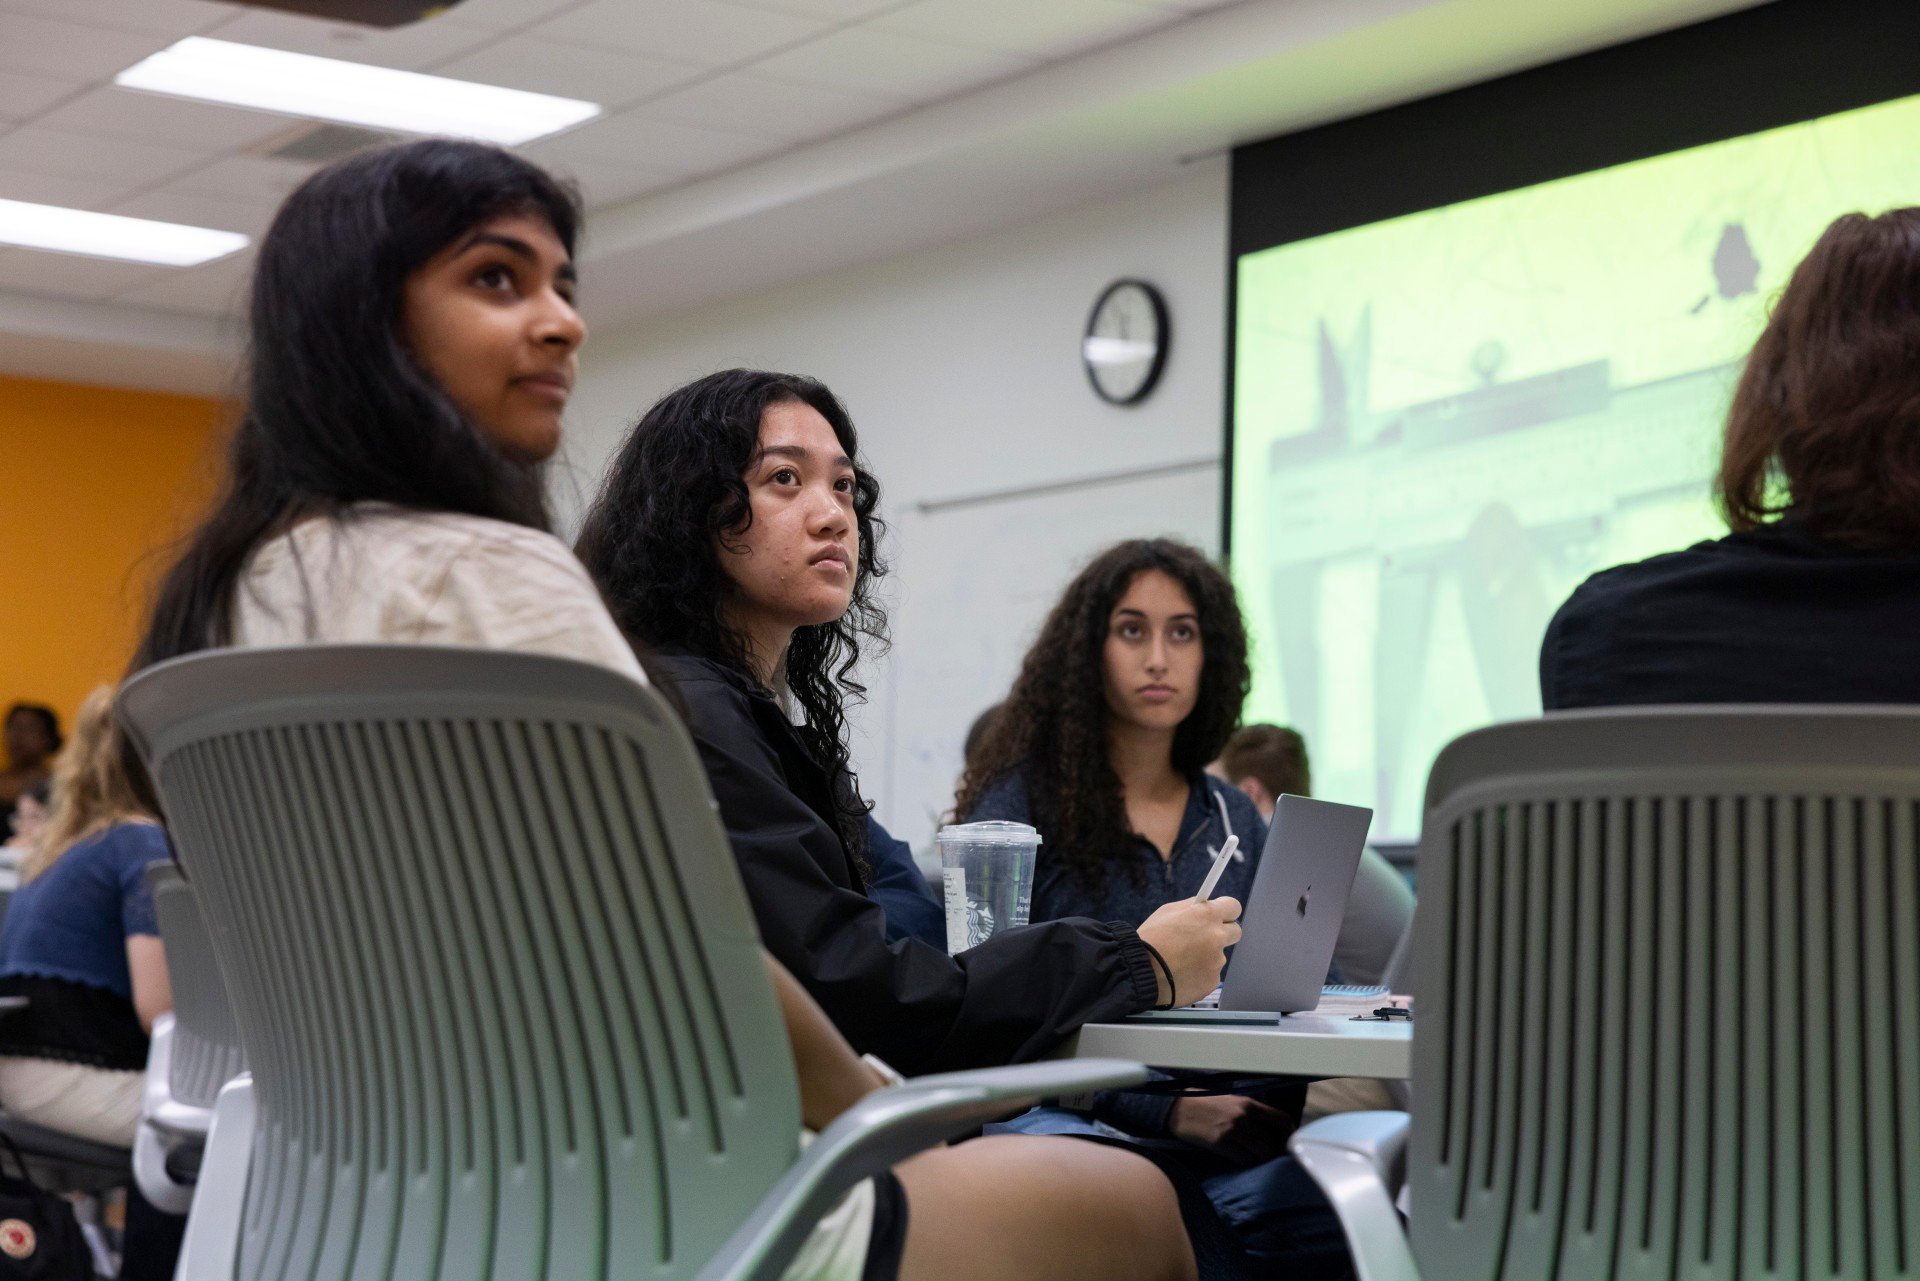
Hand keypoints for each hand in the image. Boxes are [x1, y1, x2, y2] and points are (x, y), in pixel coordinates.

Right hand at [1136, 895, 1240, 1006]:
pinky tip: (1181, 972)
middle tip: (1205, 937)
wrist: (1140, 971)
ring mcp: (1217, 961)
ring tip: (1181, 960)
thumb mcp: (1167, 911)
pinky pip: (1210, 974)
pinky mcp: (1212, 981)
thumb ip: (1191, 907)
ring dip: (1206, 956)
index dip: (1226, 910)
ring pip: (1218, 955)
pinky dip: (1199, 973)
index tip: (1222, 914)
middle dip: (1222, 932)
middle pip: (1235, 931)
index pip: (1234, 906)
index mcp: (1207, 915)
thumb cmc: (1150, 940)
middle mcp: (1217, 937)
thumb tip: (1204, 904)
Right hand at [1168, 1094, 1294, 1163]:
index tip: (1285, 1142)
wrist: (1178, 1108)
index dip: (1288, 1134)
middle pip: (1271, 1142)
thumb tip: (1271, 1131)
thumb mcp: (1232, 1101)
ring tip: (1250, 1155)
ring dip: (1258, 1158)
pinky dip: (1244, 1161)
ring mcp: (1232, 1130)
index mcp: (1248, 1104)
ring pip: (1260, 1153)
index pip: (1281, 1120)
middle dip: (1271, 1151)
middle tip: (1265, 1153)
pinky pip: (1244, 1160)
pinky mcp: (1220, 1143)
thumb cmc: (1205, 1104)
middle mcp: (1243, 1116)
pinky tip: (1238, 1157)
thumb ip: (1251, 1113)